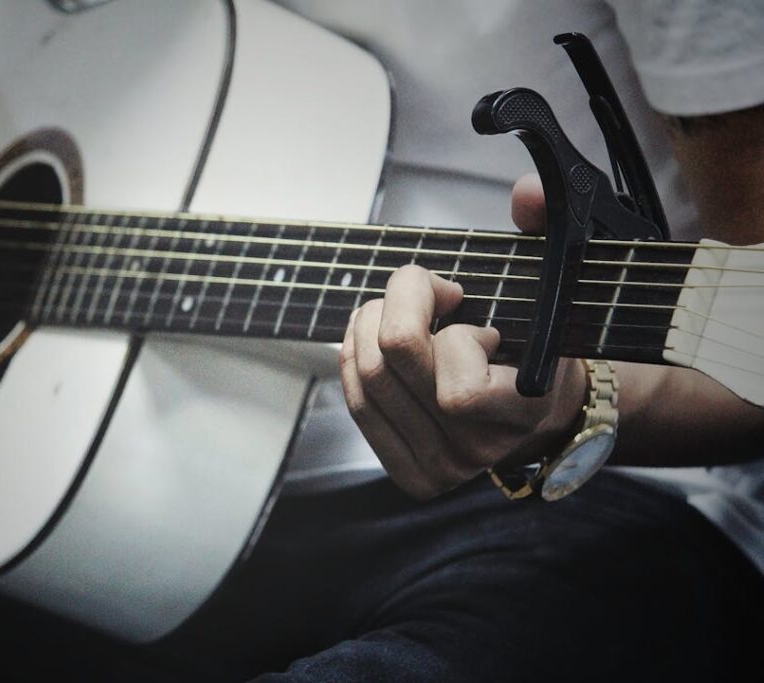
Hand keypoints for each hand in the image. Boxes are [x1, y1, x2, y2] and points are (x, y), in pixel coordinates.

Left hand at [339, 174, 586, 499]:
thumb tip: (528, 192)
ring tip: (405, 313)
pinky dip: (356, 353)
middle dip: (399, 303)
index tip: (469, 309)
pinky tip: (381, 339)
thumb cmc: (542, 342)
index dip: (454, 331)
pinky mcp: (409, 471)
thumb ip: (550, 227)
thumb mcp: (555, 282)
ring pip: (366, 376)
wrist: (541, 411)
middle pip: (393, 363)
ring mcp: (441, 467)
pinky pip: (356, 401)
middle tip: (425, 290)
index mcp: (527, 412)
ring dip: (372, 323)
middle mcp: (479, 450)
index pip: (459, 389)